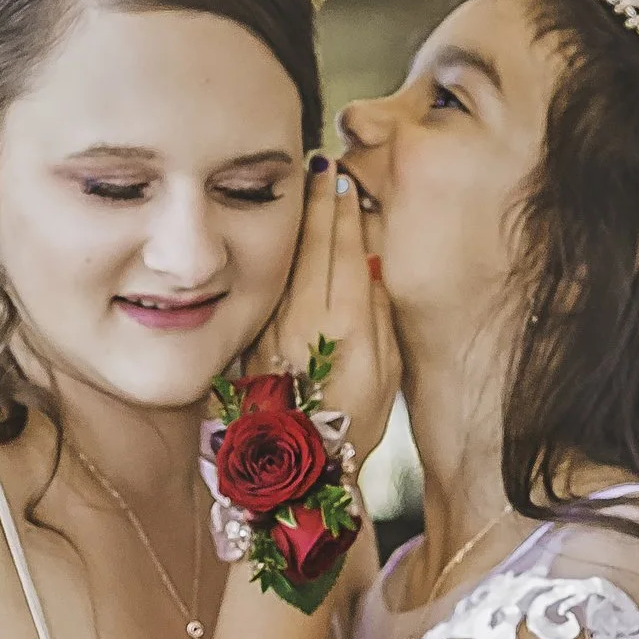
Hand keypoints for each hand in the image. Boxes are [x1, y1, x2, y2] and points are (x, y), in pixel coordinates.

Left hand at [258, 158, 399, 465]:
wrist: (301, 474)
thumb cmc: (354, 426)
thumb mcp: (388, 374)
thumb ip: (381, 315)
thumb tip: (371, 260)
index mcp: (347, 324)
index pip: (346, 246)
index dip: (346, 208)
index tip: (347, 178)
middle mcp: (305, 318)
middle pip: (313, 241)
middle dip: (319, 199)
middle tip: (324, 163)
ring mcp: (272, 326)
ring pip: (285, 256)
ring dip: (296, 218)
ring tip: (304, 185)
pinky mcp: (251, 337)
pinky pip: (267, 282)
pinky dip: (277, 252)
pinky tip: (281, 234)